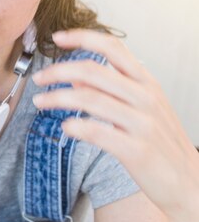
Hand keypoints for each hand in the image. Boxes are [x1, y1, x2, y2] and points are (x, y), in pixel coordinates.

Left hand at [32, 28, 198, 221]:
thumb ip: (110, 90)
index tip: (58, 38)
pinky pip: (99, 132)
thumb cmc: (162, 144)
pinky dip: (76, 127)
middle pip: (93, 70)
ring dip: (58, 97)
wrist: (190, 183)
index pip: (113, 46)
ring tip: (40, 101)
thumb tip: (77, 79)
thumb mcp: (141, 108)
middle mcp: (145, 97)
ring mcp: (142, 123)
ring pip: (90, 99)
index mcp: (146, 82)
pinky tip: (64, 127)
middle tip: (39, 78)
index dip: (82, 38)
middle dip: (58, 71)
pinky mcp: (136, 150)